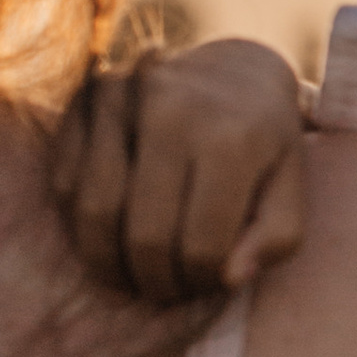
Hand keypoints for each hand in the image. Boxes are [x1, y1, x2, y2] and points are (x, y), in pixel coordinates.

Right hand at [51, 37, 309, 304]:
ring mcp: (123, 101)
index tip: (207, 283)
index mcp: (230, 140)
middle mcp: (171, 112)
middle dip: (154, 281)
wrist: (236, 67)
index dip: (201, 282)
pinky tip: (112, 229)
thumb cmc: (267, 141)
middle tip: (166, 290)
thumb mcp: (291, 187)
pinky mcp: (85, 99)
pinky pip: (64, 182)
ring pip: (93, 211)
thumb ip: (276, 239)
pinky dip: (80, 222)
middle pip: (143, 236)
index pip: (201, 246)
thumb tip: (228, 279)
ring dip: (107, 262)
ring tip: (132, 273)